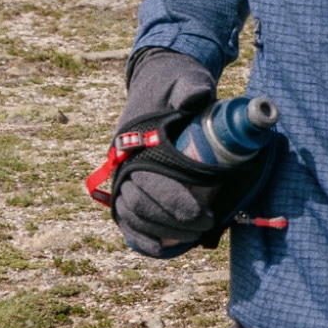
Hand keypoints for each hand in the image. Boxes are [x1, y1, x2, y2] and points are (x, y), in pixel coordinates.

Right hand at [106, 49, 252, 258]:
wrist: (161, 81)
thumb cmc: (176, 84)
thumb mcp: (186, 80)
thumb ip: (190, 87)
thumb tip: (195, 98)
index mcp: (133, 140)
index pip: (147, 181)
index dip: (173, 202)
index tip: (202, 215)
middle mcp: (123, 161)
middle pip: (139, 205)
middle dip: (172, 222)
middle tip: (205, 226)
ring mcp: (124, 175)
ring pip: (132, 216)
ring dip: (160, 232)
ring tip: (193, 237)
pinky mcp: (131, 185)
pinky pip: (129, 218)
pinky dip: (143, 237)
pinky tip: (165, 248)